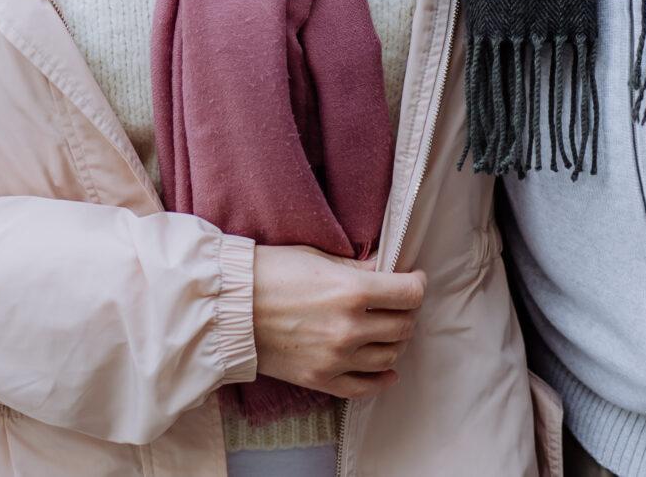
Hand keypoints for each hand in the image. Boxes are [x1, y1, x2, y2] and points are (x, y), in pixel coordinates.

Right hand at [251, 247, 425, 399]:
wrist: (230, 306)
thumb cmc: (270, 272)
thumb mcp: (318, 258)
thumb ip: (357, 268)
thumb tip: (386, 269)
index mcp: (352, 291)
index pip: (409, 294)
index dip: (416, 284)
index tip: (412, 280)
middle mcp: (350, 328)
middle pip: (403, 326)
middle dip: (406, 312)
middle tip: (398, 303)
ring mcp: (336, 358)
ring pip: (389, 356)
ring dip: (395, 342)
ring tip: (387, 330)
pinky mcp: (321, 379)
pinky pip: (364, 387)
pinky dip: (382, 380)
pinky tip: (388, 371)